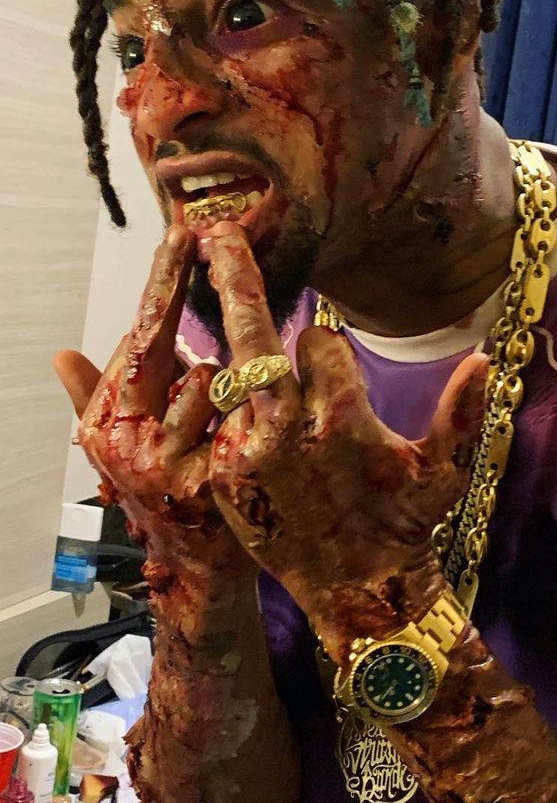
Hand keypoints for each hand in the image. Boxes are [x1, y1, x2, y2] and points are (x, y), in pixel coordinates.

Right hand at [54, 226, 253, 590]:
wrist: (199, 568)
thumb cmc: (163, 494)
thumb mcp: (123, 450)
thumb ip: (94, 399)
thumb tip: (59, 353)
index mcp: (108, 421)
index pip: (135, 336)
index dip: (161, 282)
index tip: (182, 233)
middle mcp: (128, 438)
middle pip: (160, 344)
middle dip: (179, 289)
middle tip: (204, 235)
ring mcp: (169, 461)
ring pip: (209, 379)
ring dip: (227, 388)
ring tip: (227, 423)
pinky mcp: (213, 481)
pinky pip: (241, 417)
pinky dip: (251, 415)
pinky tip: (251, 439)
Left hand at [203, 222, 486, 659]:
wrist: (355, 592)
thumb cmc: (405, 526)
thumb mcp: (443, 475)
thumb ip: (463, 415)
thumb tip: (488, 358)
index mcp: (343, 421)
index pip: (323, 343)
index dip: (328, 348)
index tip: (331, 362)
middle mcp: (287, 432)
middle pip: (255, 336)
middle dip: (237, 279)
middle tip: (215, 233)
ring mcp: (248, 454)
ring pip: (233, 375)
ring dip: (236, 354)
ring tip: (217, 320)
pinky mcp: (223, 476)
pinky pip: (218, 419)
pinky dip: (225, 404)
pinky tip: (226, 401)